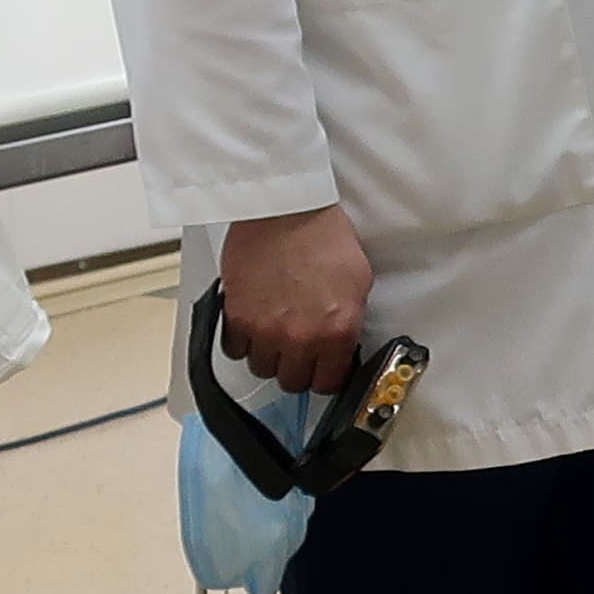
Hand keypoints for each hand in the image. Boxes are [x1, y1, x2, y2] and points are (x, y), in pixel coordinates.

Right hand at [219, 204, 373, 397]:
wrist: (286, 210)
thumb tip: (343, 342)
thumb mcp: (359, 282)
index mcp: (337, 331)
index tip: (322, 370)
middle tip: (297, 352)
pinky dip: (242, 342)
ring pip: (262, 369)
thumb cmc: (323, 236)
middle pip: (293, 382)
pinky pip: (235, 350)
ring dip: (268, 356)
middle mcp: (301, 338)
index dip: (326, 377)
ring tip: (273, 335)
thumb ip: (349, 320)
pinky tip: (252, 325)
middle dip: (297, 369)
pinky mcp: (236, 317)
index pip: (329, 383)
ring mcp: (266, 330)